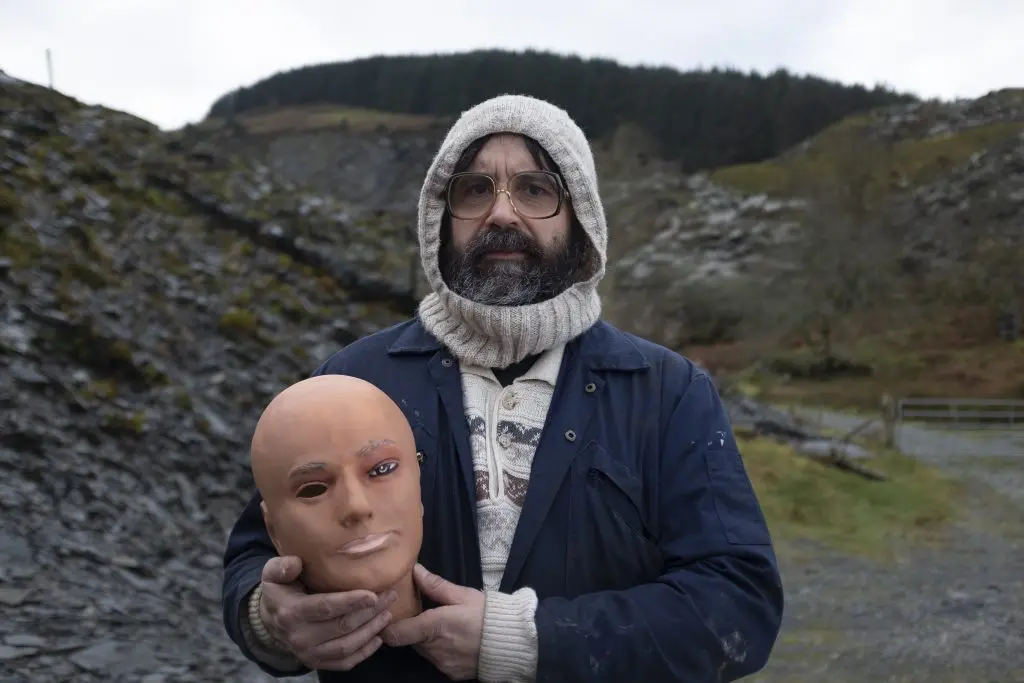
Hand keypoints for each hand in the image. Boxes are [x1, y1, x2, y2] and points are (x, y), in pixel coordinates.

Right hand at [258, 556, 396, 670]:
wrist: (270, 621)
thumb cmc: (279, 591)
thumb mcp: (272, 574)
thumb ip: (281, 566)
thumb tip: (295, 563)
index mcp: (291, 612)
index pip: (325, 607)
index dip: (350, 601)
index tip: (372, 594)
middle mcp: (300, 637)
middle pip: (342, 626)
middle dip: (370, 612)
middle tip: (390, 596)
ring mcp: (309, 653)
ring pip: (347, 645)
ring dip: (371, 630)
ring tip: (388, 613)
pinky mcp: (317, 662)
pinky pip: (344, 662)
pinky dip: (364, 653)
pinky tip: (378, 638)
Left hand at [381, 564, 484, 680]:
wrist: (513, 643)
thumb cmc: (487, 614)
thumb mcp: (463, 595)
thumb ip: (436, 586)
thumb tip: (415, 571)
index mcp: (432, 627)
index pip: (395, 634)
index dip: (388, 627)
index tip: (390, 617)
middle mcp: (433, 649)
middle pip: (411, 640)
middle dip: (415, 629)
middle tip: (428, 615)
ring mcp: (442, 664)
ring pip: (424, 651)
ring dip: (428, 640)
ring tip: (446, 628)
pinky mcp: (451, 674)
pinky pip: (438, 661)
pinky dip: (442, 652)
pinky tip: (457, 641)